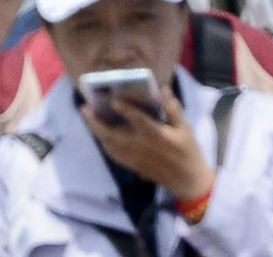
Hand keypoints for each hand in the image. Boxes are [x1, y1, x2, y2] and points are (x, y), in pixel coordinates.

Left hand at [79, 90, 213, 201]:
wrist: (188, 181)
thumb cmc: (188, 151)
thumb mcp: (185, 128)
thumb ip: (172, 109)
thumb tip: (161, 90)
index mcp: (157, 136)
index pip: (138, 121)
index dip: (126, 109)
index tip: (114, 99)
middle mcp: (142, 148)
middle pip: (113, 135)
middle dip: (96, 122)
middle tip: (84, 108)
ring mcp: (135, 159)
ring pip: (110, 146)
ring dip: (96, 132)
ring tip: (88, 117)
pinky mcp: (133, 166)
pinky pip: (114, 154)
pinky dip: (104, 143)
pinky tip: (100, 134)